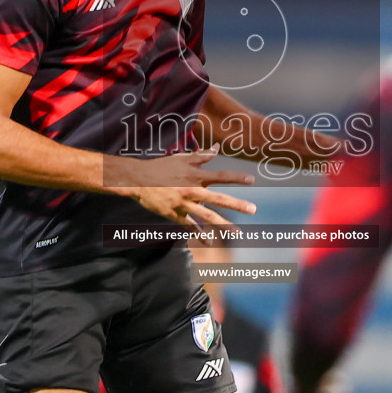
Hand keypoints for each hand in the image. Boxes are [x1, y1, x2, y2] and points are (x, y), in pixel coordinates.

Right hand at [110, 148, 255, 227]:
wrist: (138, 180)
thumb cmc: (162, 167)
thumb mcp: (182, 159)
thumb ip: (201, 156)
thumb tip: (217, 149)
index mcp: (195, 175)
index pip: (220, 176)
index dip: (236, 178)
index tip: (252, 180)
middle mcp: (192, 190)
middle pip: (218, 199)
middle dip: (237, 204)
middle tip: (253, 209)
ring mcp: (183, 204)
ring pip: (207, 216)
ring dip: (223, 224)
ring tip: (237, 232)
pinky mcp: (174, 215)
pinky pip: (190, 226)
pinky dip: (200, 235)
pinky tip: (209, 243)